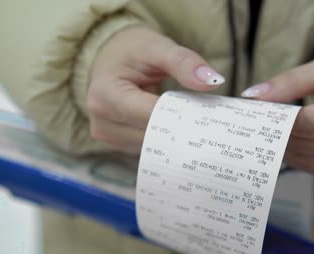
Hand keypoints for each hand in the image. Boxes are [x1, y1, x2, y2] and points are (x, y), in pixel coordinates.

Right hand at [88, 26, 223, 154]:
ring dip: (175, 137)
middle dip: (182, 129)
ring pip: (153, 147)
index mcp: (105, 95)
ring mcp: (108, 136)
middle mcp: (101, 121)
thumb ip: (184, 62)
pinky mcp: (117, 144)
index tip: (210, 116)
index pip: (152, 115)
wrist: (110, 58)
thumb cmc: (130, 51)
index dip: (183, 116)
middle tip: (210, 122)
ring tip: (192, 120)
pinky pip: (149, 148)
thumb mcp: (157, 47)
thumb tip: (212, 81)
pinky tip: (178, 127)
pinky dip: (166, 139)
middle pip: (153, 135)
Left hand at [242, 51, 313, 176]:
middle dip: (278, 132)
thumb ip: (289, 82)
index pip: (309, 124)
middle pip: (307, 145)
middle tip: (259, 120)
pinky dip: (299, 155)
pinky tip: (291, 140)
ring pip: (308, 161)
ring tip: (273, 129)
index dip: (280, 119)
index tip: (259, 110)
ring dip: (285, 146)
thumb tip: (253, 97)